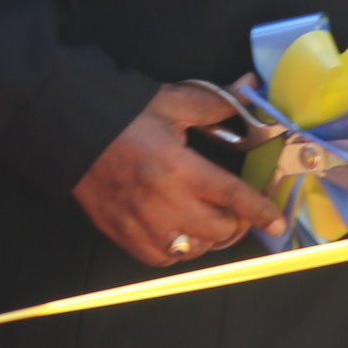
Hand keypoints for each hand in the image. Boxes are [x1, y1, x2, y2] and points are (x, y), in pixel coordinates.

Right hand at [71, 82, 288, 268]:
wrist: (71, 130)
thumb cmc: (122, 116)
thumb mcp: (172, 103)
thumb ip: (215, 104)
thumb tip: (248, 89)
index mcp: (178, 167)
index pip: (231, 196)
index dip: (259, 211)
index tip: (276, 221)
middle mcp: (162, 201)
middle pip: (217, 230)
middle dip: (235, 223)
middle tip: (236, 211)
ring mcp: (140, 222)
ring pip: (192, 250)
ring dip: (207, 238)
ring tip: (207, 221)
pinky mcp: (122, 233)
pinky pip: (161, 258)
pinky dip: (177, 251)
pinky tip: (178, 233)